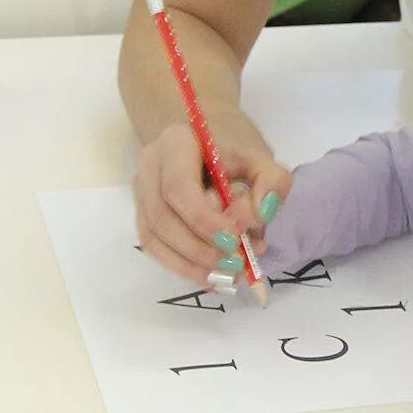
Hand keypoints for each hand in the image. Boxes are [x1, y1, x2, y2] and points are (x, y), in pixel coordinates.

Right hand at [133, 108, 290, 286]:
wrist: (209, 134)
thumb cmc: (234, 144)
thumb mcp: (261, 156)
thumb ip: (270, 183)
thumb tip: (258, 218)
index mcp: (175, 143)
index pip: (179, 188)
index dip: (204, 221)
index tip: (236, 239)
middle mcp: (150, 167)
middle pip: (163, 218)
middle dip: (200, 249)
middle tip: (238, 263)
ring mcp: (142, 192)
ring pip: (155, 238)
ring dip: (192, 264)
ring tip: (231, 275)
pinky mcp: (144, 215)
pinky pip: (156, 247)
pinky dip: (183, 267)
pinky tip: (213, 277)